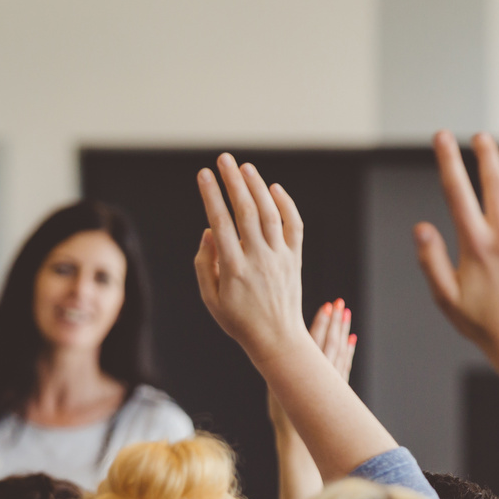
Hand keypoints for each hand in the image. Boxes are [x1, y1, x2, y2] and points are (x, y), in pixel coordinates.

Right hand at [194, 153, 306, 361]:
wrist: (277, 339)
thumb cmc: (239, 320)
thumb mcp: (211, 299)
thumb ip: (205, 264)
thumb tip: (209, 230)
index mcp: (234, 269)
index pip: (221, 223)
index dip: (211, 195)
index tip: (203, 175)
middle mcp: (258, 259)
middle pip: (246, 211)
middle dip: (233, 181)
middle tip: (223, 159)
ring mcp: (279, 258)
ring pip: (270, 213)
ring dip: (258, 187)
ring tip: (245, 167)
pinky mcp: (295, 259)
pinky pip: (294, 226)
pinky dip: (287, 205)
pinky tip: (274, 188)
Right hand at [268, 299, 356, 432]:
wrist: (300, 441)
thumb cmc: (283, 416)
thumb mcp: (275, 389)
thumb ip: (280, 368)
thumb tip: (278, 347)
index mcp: (305, 371)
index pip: (316, 340)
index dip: (322, 322)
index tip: (328, 306)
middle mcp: (322, 374)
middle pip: (331, 341)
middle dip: (335, 322)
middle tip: (340, 304)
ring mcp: (333, 381)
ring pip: (340, 351)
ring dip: (343, 332)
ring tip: (346, 314)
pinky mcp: (339, 389)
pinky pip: (345, 365)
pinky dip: (348, 351)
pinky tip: (351, 340)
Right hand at [414, 133, 498, 420]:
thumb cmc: (482, 323)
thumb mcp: (445, 296)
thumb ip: (430, 259)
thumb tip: (421, 227)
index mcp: (476, 247)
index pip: (457, 193)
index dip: (448, 160)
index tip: (443, 138)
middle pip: (496, 181)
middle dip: (486, 154)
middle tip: (480, 137)